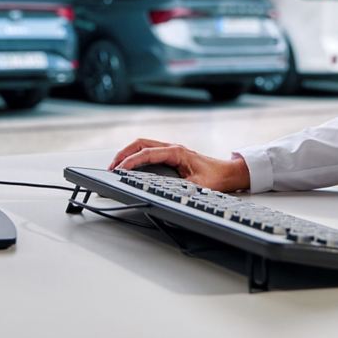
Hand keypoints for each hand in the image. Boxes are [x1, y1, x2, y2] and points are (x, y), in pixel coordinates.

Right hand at [108, 138, 250, 191]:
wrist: (227, 173)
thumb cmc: (216, 178)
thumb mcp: (199, 187)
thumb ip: (183, 190)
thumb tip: (167, 194)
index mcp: (177, 152)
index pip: (148, 153)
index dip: (131, 161)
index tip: (119, 169)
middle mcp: (172, 148)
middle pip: (140, 143)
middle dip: (123, 154)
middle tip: (110, 168)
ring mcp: (171, 150)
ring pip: (143, 145)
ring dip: (128, 154)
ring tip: (115, 167)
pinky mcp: (171, 155)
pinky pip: (148, 150)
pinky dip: (135, 156)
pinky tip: (130, 166)